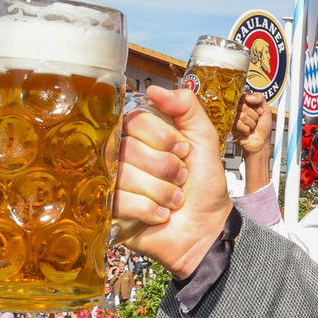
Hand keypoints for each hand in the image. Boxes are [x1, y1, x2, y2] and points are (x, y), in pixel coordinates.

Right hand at [112, 86, 231, 277]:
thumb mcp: (204, 138)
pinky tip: (160, 216)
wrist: (208, 228)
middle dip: (165, 167)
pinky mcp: (110, 213)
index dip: (161, 137)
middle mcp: (122, 158)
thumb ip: (186, 107)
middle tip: (181, 178)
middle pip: (127, 149)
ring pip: (123, 176)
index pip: (134, 121)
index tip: (183, 151)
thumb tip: (153, 89)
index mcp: (141, 137)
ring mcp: (113, 185)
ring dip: (161, 191)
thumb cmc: (205, 185)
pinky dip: (149, 210)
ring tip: (174, 200)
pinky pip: (119, 202)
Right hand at [233, 93, 272, 155]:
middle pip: (243, 106)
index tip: (257, 109)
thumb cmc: (263, 128)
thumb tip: (249, 97)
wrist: (261, 143)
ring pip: (242, 115)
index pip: (244, 96)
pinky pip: (238, 124)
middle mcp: (238, 110)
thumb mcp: (266, 110)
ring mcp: (233, 118)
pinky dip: (246, 129)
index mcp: (246, 104)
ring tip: (252, 127)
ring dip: (251, 123)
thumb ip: (260, 99)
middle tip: (256, 120)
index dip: (251, 102)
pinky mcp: (230, 127)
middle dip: (253, 115)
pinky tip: (247, 132)